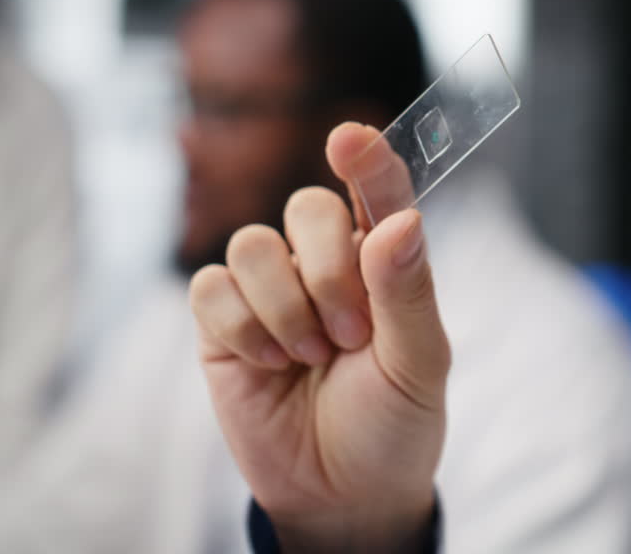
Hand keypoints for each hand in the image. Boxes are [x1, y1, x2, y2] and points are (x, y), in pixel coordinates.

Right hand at [189, 122, 448, 552]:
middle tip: (352, 335)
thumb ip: (409, 291)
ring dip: (286, 306)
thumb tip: (402, 221)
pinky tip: (269, 364)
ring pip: (253, 243)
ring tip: (311, 357)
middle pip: (307, 209)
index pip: (376, 191)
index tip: (350, 138)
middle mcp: (326, 263)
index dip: (365, 160)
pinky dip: (242, 327)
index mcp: (384, 261)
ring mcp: (271, 289)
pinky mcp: (222, 323)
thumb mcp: (419, 365)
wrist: (342, 492)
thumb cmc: (393, 421)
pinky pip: (211, 287)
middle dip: (330, 272)